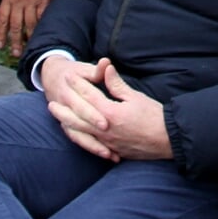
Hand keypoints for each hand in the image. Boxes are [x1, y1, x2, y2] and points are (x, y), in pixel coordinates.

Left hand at [0, 0, 58, 53]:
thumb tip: (10, 7)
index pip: (2, 19)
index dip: (1, 33)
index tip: (0, 45)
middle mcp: (19, 1)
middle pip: (16, 26)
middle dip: (15, 41)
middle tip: (16, 53)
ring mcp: (33, 1)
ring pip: (30, 24)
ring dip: (29, 37)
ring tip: (29, 47)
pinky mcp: (46, 0)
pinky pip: (43, 17)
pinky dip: (41, 26)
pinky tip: (41, 34)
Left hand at [44, 60, 170, 162]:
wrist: (166, 139)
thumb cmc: (153, 116)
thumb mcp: (135, 96)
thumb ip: (117, 84)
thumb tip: (106, 68)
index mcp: (110, 112)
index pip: (89, 96)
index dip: (78, 85)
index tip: (69, 77)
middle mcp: (104, 128)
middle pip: (78, 118)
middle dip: (64, 110)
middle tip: (51, 103)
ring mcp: (106, 141)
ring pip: (81, 133)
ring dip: (68, 125)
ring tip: (59, 120)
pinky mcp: (111, 150)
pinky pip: (90, 145)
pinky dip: (80, 139)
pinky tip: (76, 135)